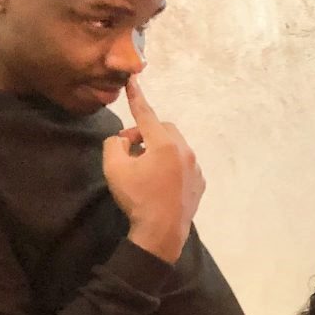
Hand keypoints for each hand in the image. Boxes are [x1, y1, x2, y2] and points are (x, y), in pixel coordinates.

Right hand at [104, 78, 204, 264]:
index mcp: (164, 144)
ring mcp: (196, 168)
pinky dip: (171, 165)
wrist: (161, 232)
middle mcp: (185, 151)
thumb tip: (124, 140)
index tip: (133, 81)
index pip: (147, 114)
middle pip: (163, 129)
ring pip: (175, 146)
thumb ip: (114, 143)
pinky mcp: (200, 182)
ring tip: (144, 168)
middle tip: (130, 150)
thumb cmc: (136, 199)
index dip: (137, 98)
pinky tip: (159, 181)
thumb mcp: (114, 167)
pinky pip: (184, 164)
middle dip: (146, 133)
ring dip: (159, 149)